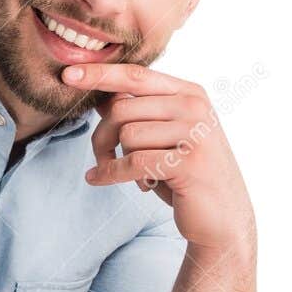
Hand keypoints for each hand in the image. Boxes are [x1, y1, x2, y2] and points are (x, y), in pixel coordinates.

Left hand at [66, 63, 255, 252]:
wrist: (222, 218)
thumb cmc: (185, 175)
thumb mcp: (164, 137)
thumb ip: (139, 114)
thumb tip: (99, 96)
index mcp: (189, 93)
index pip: (136, 75)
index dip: (100, 74)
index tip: (68, 75)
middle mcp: (195, 106)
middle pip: (122, 108)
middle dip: (102, 136)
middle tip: (103, 158)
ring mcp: (195, 133)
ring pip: (126, 135)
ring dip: (113, 159)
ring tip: (125, 174)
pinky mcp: (189, 162)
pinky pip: (132, 162)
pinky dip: (110, 173)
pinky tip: (99, 179)